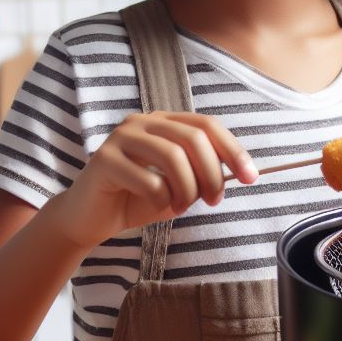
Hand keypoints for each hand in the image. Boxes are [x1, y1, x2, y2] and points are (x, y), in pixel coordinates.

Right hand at [48, 111, 256, 249]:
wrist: (90, 219)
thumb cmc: (138, 200)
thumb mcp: (179, 187)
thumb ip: (203, 175)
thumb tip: (237, 173)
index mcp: (164, 122)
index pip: (207, 125)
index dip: (233, 150)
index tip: (251, 177)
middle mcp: (143, 121)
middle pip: (193, 138)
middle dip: (212, 173)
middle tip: (214, 201)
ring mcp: (121, 136)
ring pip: (173, 156)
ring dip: (187, 188)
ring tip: (182, 207)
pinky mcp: (104, 159)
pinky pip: (148, 178)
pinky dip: (162, 198)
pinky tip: (157, 206)